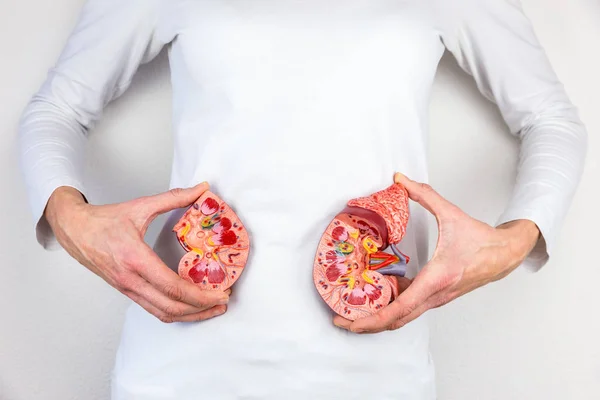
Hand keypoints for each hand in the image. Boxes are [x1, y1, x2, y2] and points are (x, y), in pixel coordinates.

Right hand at [45, 182, 229, 322]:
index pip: (173, 286)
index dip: (200, 295)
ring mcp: (127, 289)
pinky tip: (190, 307)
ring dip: (190, 315)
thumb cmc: (103, 220)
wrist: (73, 229)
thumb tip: (202, 188)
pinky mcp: (126, 292)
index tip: (221, 293)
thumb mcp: (140, 206)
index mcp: (135, 258)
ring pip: (163, 313)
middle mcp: (131, 279)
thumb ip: (174, 197)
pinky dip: (175, 313)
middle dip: (201, 308)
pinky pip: (153, 310)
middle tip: (223, 301)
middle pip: (172, 306)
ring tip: (212, 308)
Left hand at [334, 172, 539, 332]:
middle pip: (395, 320)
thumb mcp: (450, 213)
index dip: (371, 318)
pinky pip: (410, 307)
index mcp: (436, 278)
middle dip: (366, 324)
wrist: (506, 254)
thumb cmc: (481, 239)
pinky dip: (391, 306)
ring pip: (403, 316)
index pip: (399, 308)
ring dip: (377, 317)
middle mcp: (435, 295)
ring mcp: (437, 299)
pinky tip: (377, 295)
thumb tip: (400, 179)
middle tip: (340, 319)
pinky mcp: (437, 296)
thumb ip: (423, 194)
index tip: (350, 321)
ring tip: (352, 310)